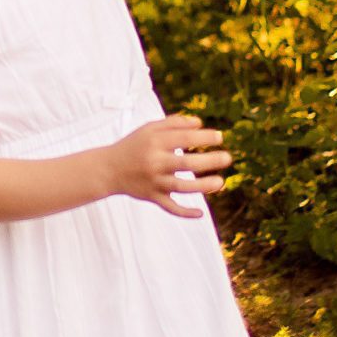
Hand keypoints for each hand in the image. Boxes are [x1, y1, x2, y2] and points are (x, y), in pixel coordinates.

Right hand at [106, 114, 227, 217]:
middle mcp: (154, 162)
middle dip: (209, 161)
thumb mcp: (149, 129)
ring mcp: (153, 182)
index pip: (184, 139)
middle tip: (228, 158)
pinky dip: (184, 212)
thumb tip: (200, 123)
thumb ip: (174, 123)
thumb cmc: (134, 145)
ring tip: (220, 182)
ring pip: (181, 187)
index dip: (204, 138)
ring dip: (202, 186)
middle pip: (185, 164)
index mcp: (155, 142)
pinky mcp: (151, 197)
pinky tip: (201, 213)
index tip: (219, 137)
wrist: (109, 169)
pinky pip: (169, 207)